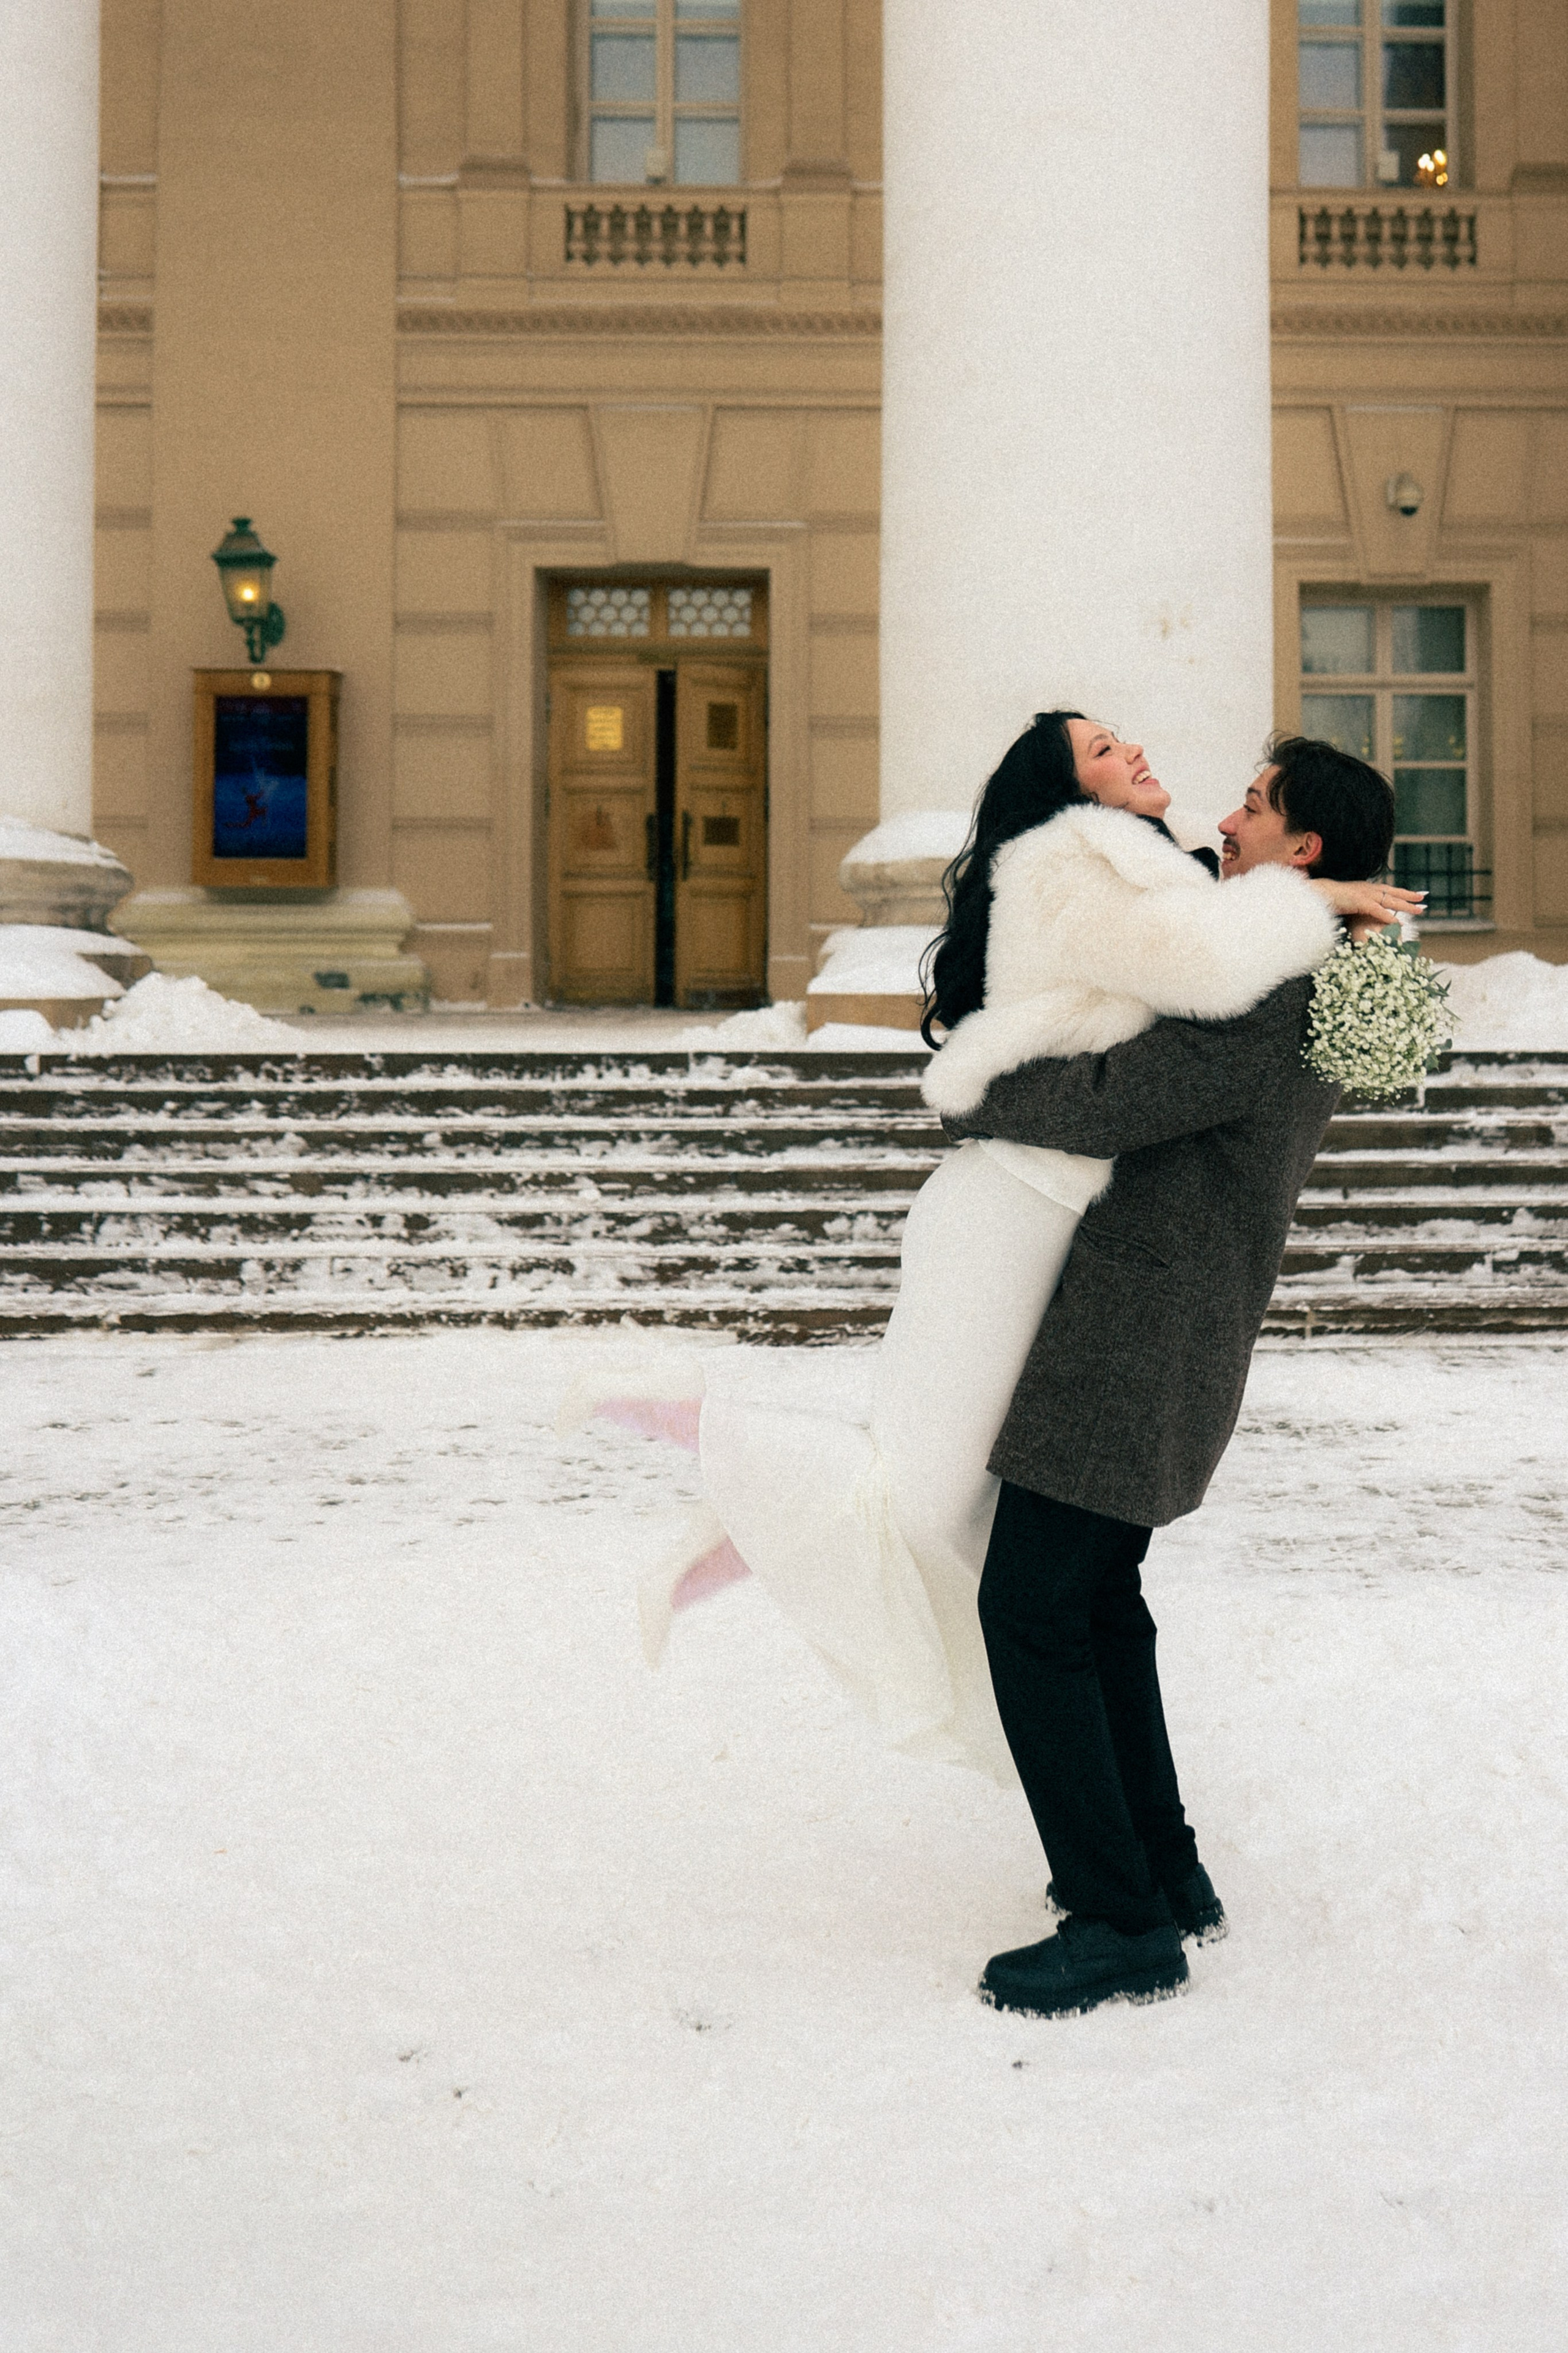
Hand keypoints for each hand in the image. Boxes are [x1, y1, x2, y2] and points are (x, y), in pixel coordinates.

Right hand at [1310, 877, 1426, 924]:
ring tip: (1418, 910)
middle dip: (1409, 895)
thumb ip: (1355, 905)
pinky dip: (1389, 917)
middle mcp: (1367, 888)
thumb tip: (1359, 910)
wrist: (1316, 894)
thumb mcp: (1346, 901)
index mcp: (1364, 888)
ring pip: (1390, 900)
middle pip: (1392, 892)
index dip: (1400, 892)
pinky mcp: (1360, 902)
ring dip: (1405, 905)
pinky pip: (1379, 910)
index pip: (1386, 889)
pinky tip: (1399, 923)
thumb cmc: (1327, 899)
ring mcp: (1364, 894)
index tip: (1412, 894)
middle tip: (1423, 898)